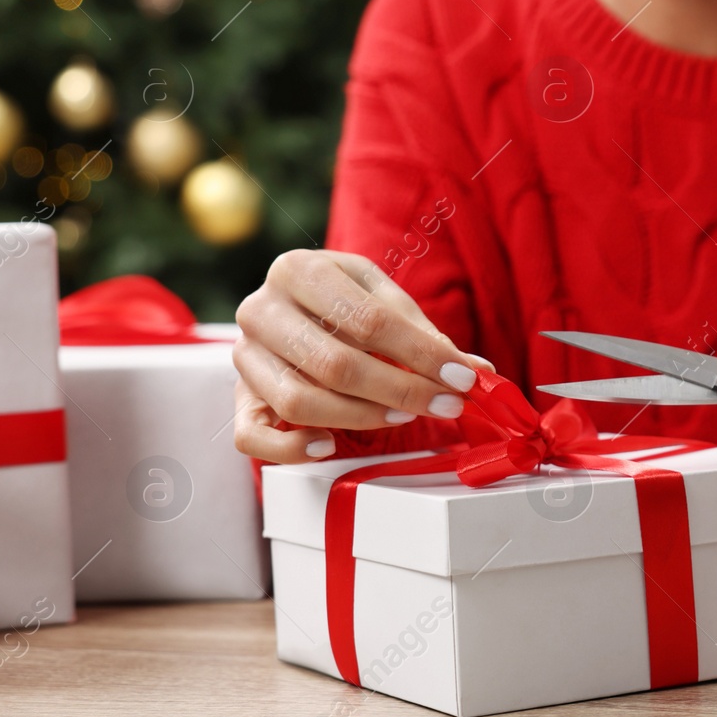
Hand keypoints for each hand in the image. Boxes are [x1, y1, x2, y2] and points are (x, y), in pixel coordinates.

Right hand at [232, 249, 490, 463]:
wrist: (291, 305)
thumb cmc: (344, 302)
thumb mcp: (382, 298)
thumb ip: (424, 335)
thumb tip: (479, 374)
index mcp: (298, 270)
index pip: (368, 320)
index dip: (422, 354)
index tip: (464, 378)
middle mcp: (260, 310)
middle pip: (335, 364)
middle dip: (401, 391)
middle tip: (445, 405)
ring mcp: (243, 356)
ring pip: (299, 401)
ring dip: (361, 417)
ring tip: (405, 416)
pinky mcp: (237, 396)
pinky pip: (252, 435)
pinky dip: (292, 447)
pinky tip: (329, 444)